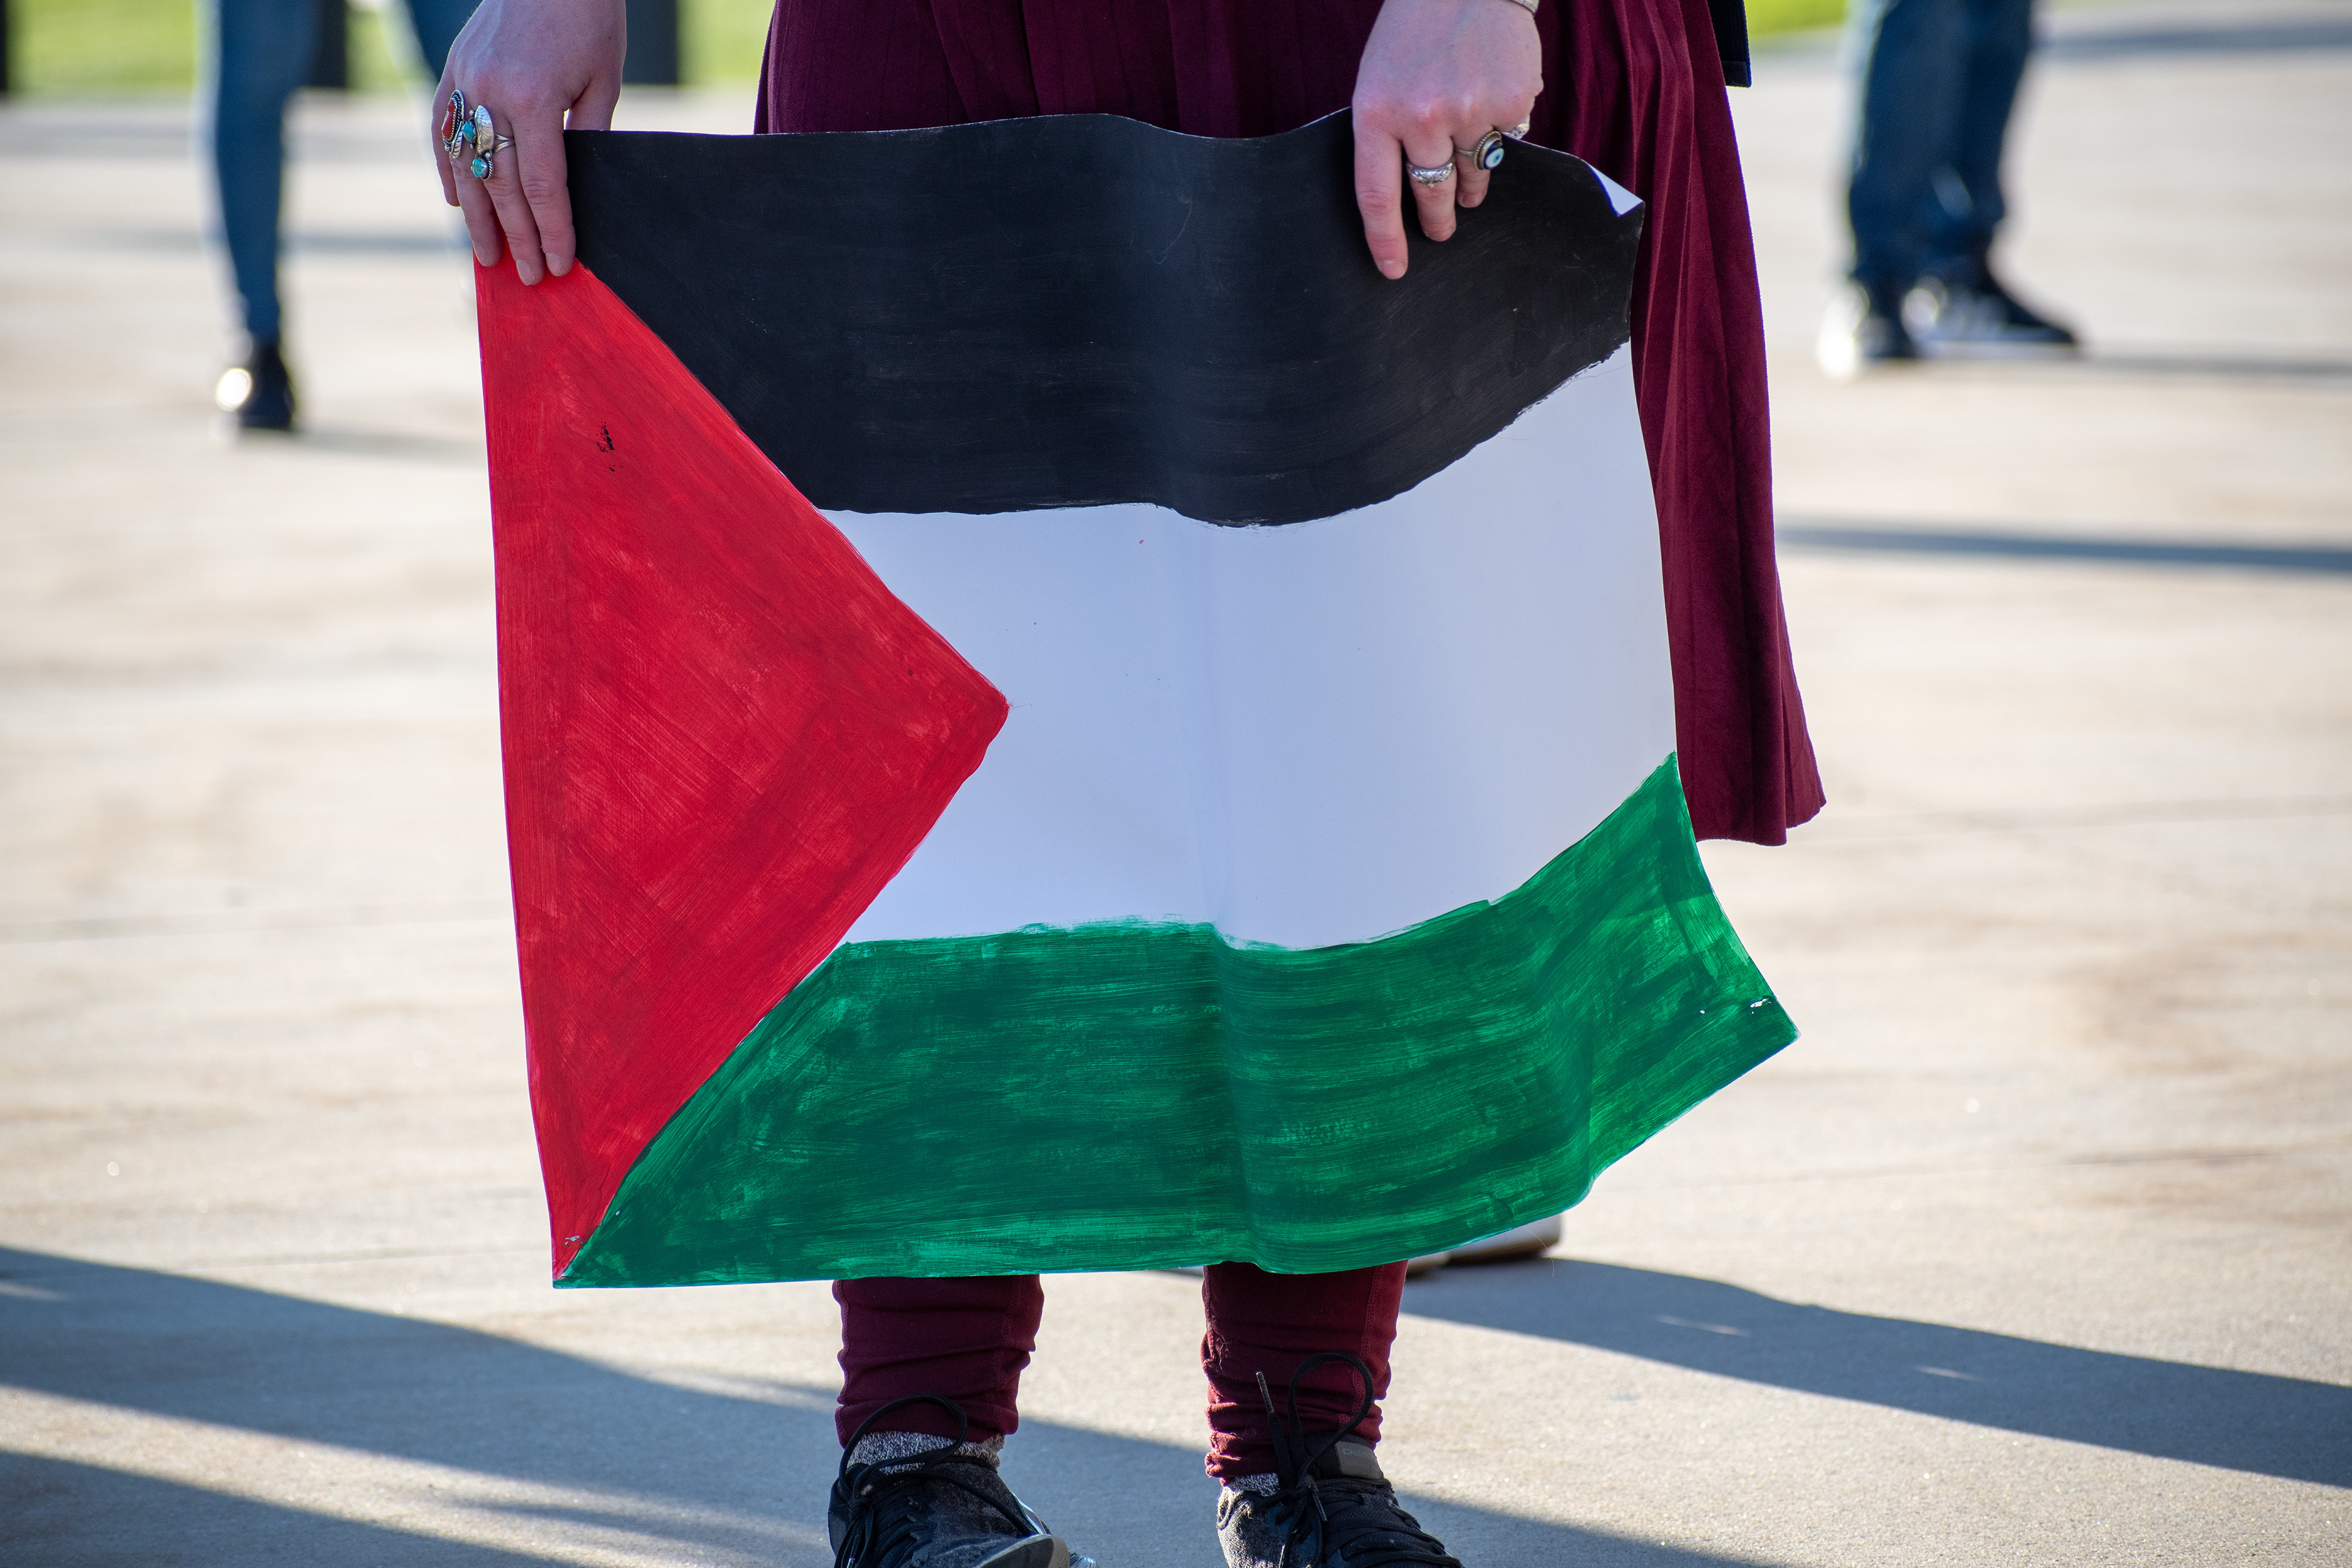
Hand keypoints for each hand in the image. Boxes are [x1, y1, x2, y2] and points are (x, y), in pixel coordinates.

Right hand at [433, 0, 626, 283]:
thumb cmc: (589, 18)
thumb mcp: (604, 80)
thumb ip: (588, 135)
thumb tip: (574, 190)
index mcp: (534, 98)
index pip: (542, 185)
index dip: (552, 230)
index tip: (559, 264)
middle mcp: (490, 93)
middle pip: (501, 184)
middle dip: (518, 236)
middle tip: (529, 277)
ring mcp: (464, 80)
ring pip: (464, 164)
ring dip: (477, 216)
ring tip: (489, 256)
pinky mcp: (452, 68)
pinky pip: (442, 129)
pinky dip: (448, 169)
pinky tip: (457, 203)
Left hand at [1351, 0, 1542, 278]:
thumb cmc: (1413, 32)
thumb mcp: (1378, 79)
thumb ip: (1389, 135)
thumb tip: (1414, 196)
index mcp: (1376, 113)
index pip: (1376, 197)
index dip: (1386, 241)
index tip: (1395, 271)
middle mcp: (1422, 116)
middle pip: (1431, 194)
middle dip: (1437, 219)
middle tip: (1442, 231)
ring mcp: (1471, 109)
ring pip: (1474, 174)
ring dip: (1472, 179)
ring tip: (1466, 151)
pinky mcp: (1512, 100)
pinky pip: (1509, 138)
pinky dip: (1502, 126)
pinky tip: (1492, 92)